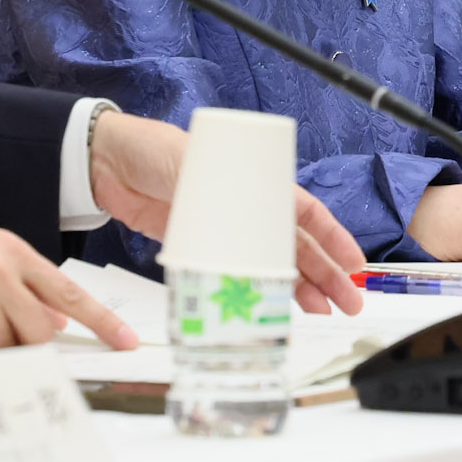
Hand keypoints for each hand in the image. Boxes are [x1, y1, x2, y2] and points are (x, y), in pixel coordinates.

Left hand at [86, 108, 362, 315]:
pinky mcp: (201, 247)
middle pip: (295, 244)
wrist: (107, 163)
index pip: (306, 212)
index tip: (354, 265)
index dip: (334, 239)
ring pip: (272, 262)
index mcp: (256, 180)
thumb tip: (241, 224)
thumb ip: (214, 191)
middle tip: (346, 302)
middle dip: (325, 273)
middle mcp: (248, 208)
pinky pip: (236, 272)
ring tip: (318, 311)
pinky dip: (254, 291)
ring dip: (297, 287)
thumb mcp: (192, 163)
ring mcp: (227, 229)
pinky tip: (270, 309)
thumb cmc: (153, 150)